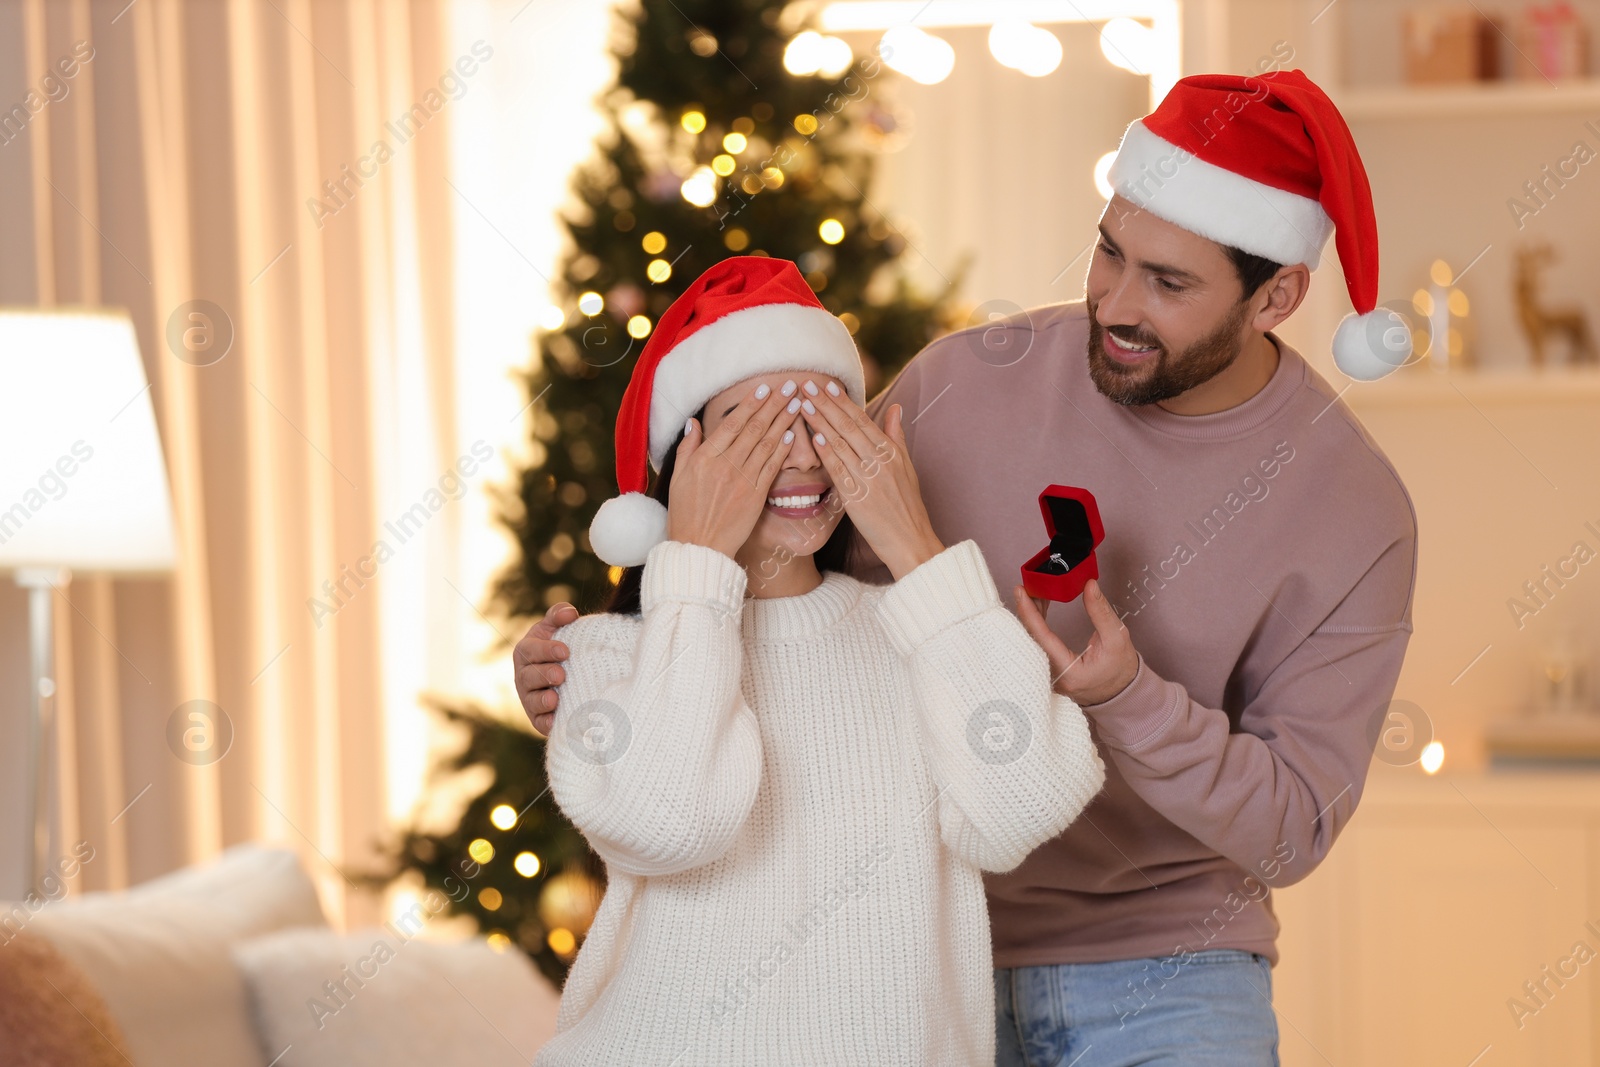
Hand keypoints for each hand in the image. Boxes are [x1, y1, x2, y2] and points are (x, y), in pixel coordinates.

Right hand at [513, 602, 577, 735]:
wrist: (570, 676)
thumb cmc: (560, 648)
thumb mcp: (557, 629)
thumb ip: (559, 616)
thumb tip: (569, 613)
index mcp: (527, 652)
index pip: (531, 650)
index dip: (546, 650)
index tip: (566, 651)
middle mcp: (524, 676)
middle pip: (529, 676)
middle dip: (544, 675)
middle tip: (561, 674)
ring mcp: (529, 698)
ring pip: (531, 701)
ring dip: (542, 700)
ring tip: (555, 699)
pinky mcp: (538, 718)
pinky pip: (539, 722)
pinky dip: (546, 722)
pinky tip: (555, 721)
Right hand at [667, 381, 798, 558]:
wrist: (699, 546)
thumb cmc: (685, 512)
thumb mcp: (678, 476)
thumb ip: (688, 447)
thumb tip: (694, 421)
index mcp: (705, 457)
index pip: (732, 424)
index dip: (751, 404)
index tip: (765, 388)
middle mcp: (726, 465)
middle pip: (754, 428)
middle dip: (774, 405)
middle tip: (790, 386)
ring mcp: (742, 480)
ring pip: (766, 444)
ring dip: (783, 422)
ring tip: (796, 404)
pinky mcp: (756, 496)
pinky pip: (771, 468)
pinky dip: (782, 451)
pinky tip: (792, 436)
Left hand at [797, 382, 942, 579]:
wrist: (911, 541)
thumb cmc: (908, 506)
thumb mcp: (907, 467)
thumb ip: (896, 436)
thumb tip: (895, 407)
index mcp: (891, 452)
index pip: (863, 419)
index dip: (843, 401)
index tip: (826, 385)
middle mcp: (880, 461)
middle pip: (848, 426)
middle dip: (825, 404)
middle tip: (807, 385)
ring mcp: (869, 478)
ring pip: (841, 443)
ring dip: (820, 422)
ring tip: (802, 404)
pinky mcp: (857, 498)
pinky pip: (839, 470)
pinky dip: (827, 453)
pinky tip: (814, 438)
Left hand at [1012, 579, 1138, 705]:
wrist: (1122, 690)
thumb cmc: (1120, 667)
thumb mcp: (1117, 637)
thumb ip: (1100, 611)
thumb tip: (1089, 585)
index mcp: (1070, 672)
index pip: (1042, 638)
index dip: (1029, 613)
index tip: (1021, 592)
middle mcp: (1053, 677)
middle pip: (1031, 639)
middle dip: (1028, 610)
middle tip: (1029, 586)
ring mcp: (1048, 676)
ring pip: (1032, 641)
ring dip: (1032, 615)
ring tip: (1037, 591)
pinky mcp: (1048, 671)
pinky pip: (1036, 644)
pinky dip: (1036, 623)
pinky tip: (1040, 607)